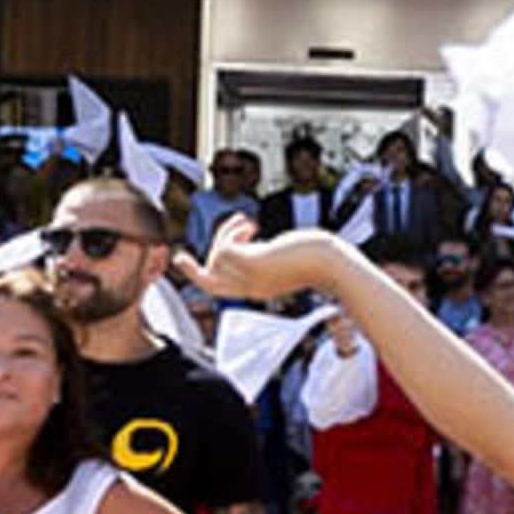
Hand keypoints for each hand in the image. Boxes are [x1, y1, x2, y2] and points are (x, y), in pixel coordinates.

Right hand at [189, 226, 345, 305]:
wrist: (333, 265)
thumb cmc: (319, 259)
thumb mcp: (286, 260)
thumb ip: (268, 258)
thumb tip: (258, 245)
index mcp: (258, 289)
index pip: (221, 289)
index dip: (200, 277)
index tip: (186, 264)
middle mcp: (251, 288)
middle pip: (209, 282)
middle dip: (192, 270)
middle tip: (179, 257)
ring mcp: (250, 278)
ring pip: (215, 258)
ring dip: (225, 234)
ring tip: (247, 224)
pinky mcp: (252, 264)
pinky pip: (224, 247)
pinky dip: (231, 231)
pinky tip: (249, 225)